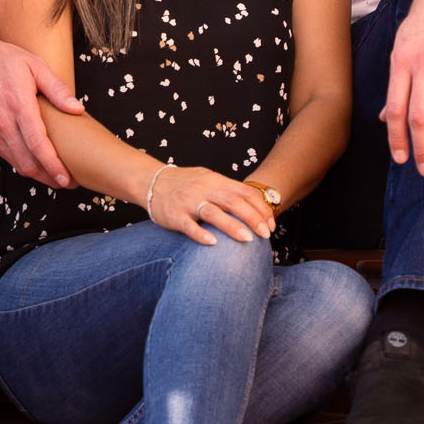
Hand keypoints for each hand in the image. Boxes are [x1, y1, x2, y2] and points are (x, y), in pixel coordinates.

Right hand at [0, 23, 86, 187]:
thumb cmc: (2, 59)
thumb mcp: (34, 65)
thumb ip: (56, 88)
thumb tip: (77, 108)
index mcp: (18, 105)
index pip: (38, 145)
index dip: (53, 165)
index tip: (67, 178)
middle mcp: (2, 122)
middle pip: (28, 162)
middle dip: (49, 177)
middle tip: (67, 182)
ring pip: (16, 163)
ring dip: (36, 174)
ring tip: (53, 176)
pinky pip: (4, 155)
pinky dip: (20, 164)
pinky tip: (33, 162)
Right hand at [145, 166, 275, 244]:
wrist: (152, 182)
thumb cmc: (186, 184)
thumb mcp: (209, 180)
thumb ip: (229, 191)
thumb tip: (256, 207)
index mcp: (216, 180)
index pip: (245, 192)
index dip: (261, 209)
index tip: (271, 225)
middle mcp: (204, 189)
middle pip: (233, 202)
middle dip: (253, 218)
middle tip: (266, 235)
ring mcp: (188, 202)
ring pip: (213, 213)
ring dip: (232, 226)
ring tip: (248, 239)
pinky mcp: (174, 215)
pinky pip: (189, 225)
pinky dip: (201, 234)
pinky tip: (213, 243)